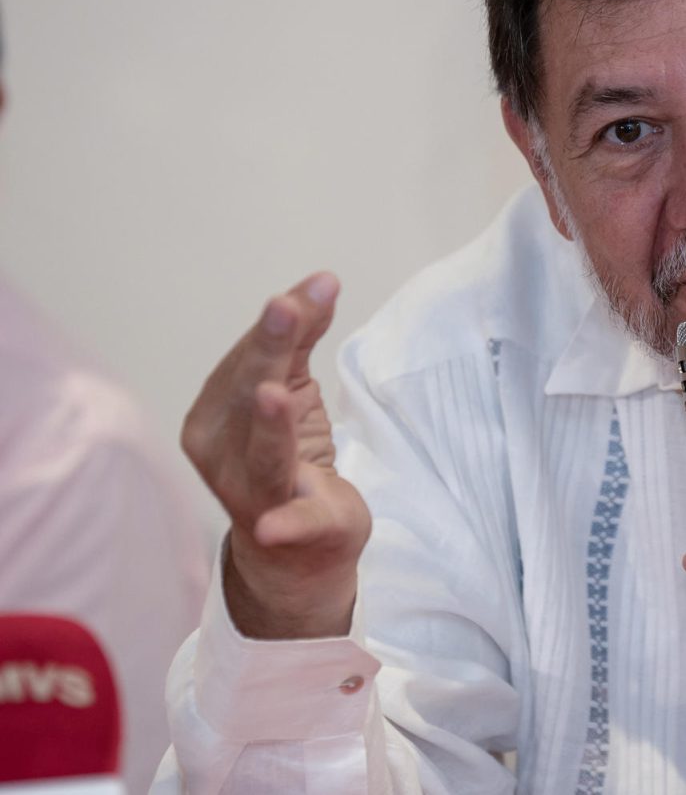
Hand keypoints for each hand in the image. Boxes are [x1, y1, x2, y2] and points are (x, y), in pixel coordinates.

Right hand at [181, 272, 369, 638]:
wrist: (294, 549)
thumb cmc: (286, 456)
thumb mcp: (296, 389)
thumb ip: (304, 340)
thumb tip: (321, 283)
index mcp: (216, 412)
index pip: (249, 358)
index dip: (282, 322)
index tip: (319, 285)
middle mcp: (221, 451)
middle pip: (248, 393)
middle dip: (268, 350)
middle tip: (286, 308)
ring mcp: (251, 492)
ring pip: (263, 453)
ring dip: (268, 425)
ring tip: (275, 394)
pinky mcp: (290, 531)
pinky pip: (289, 525)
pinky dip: (285, 523)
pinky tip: (277, 523)